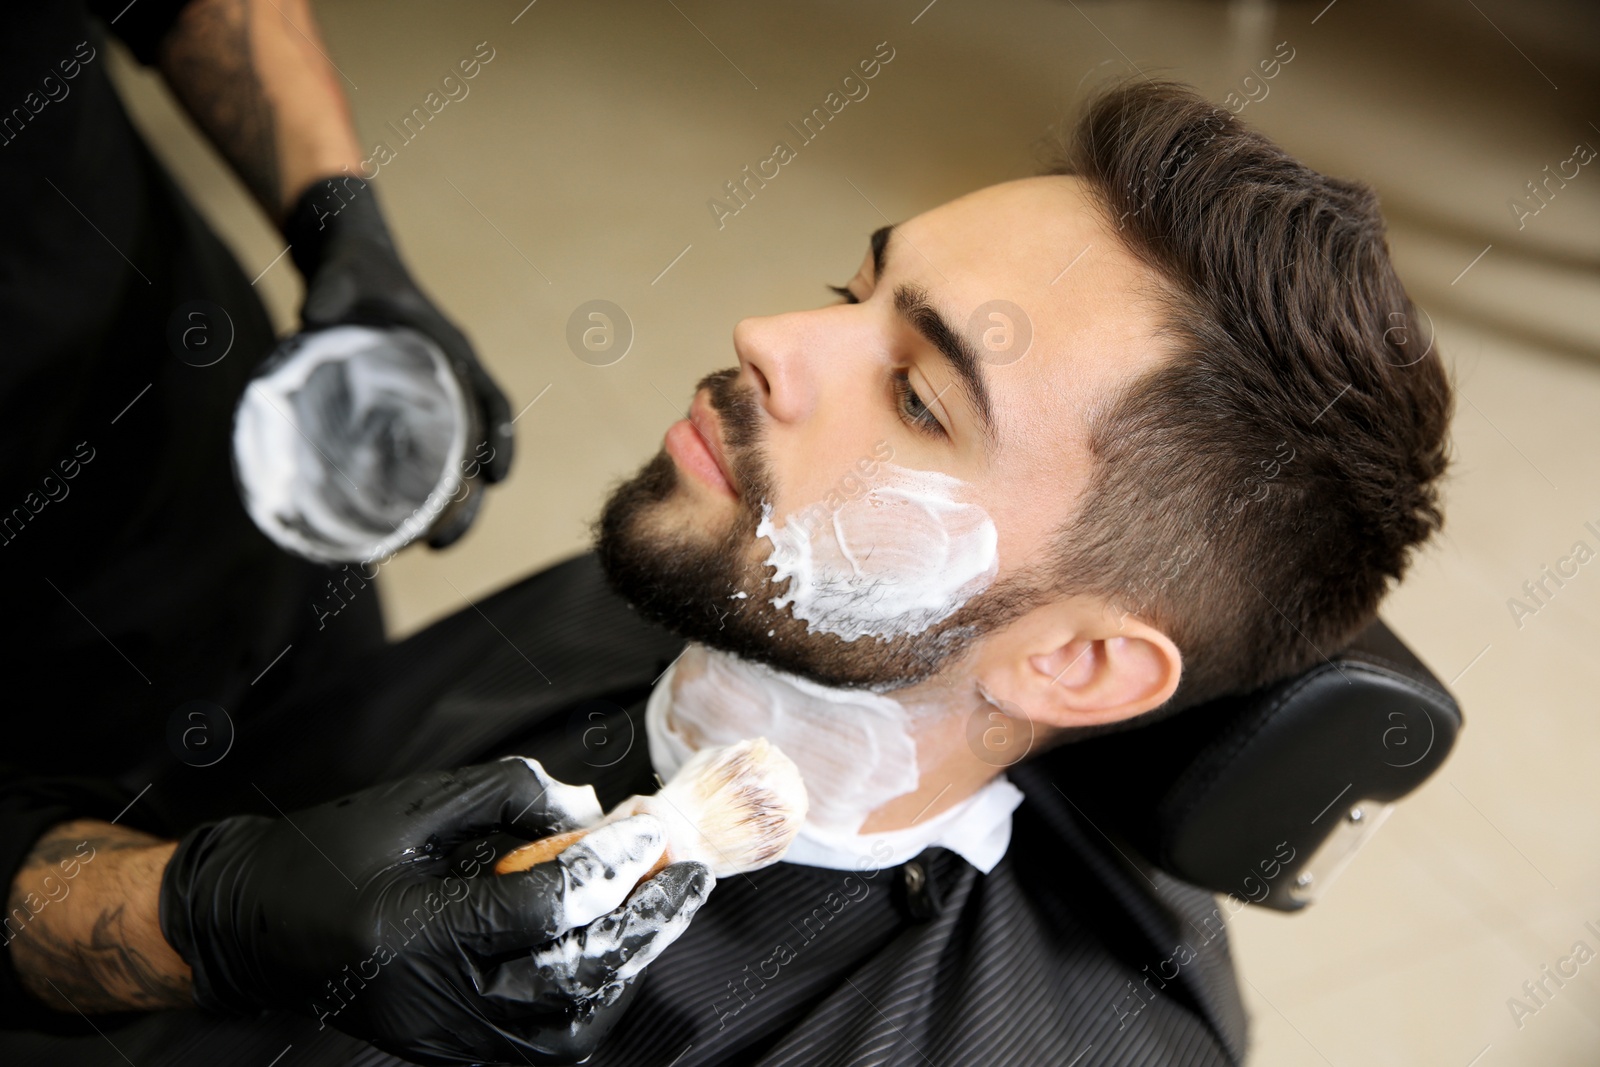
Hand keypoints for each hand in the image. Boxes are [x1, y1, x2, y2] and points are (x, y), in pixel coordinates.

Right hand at [159, 758, 712, 1064]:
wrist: (252, 926)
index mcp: (413, 928)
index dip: (606, 868)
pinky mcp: (451, 1055)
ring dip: (627, 969)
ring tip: (654, 913)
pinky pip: (545, 1045)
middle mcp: (435, 999)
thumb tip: (593, 811)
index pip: (543, 907)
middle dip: (644, 924)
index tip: (647, 832)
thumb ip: (511, 796)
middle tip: (686, 877)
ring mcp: (445, 1039)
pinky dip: (591, 1001)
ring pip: (571, 1027)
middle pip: (573, 977)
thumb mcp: (414, 804)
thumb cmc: (328, 854)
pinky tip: (608, 953)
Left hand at [283, 177, 514, 547]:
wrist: (348, 263)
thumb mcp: (343, 272)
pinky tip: (389, 525)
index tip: (498, 479)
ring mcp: (425, 402)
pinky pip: (415, 460)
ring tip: (424, 549)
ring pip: (450, 465)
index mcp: (452, 352)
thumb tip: (311, 320)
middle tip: (444, 543)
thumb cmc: (354, 267)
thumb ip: (332, 292)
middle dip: (470, 503)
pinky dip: (410, 494)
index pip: (490, 400)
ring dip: (446, 511)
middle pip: (476, 452)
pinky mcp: (396, 413)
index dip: (500, 440)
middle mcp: (449, 383)